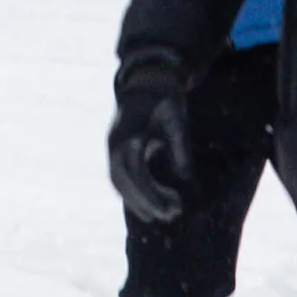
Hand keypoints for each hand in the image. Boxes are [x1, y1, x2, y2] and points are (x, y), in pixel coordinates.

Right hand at [109, 71, 192, 226]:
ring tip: (163, 213)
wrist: (146, 81)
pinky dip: (133, 192)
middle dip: (145, 202)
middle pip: (123, 182)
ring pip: (119, 182)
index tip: (169, 209)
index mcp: (129, 135)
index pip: (135, 173)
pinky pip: (120, 177)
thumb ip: (179, 146)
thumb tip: (184, 177)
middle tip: (171, 215)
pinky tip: (152, 203)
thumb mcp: (177, 117)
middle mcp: (115, 144)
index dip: (150, 194)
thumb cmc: (164, 98)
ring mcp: (112, 147)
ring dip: (138, 201)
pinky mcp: (116, 151)